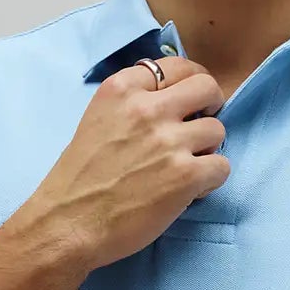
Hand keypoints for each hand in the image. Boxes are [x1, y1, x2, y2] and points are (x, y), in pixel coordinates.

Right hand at [29, 56, 230, 272]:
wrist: (68, 224)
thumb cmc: (79, 179)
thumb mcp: (97, 120)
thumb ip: (131, 104)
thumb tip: (172, 102)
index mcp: (121, 89)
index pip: (174, 66)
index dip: (188, 83)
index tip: (189, 100)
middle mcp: (146, 109)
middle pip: (206, 87)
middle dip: (210, 106)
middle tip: (200, 127)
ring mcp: (169, 141)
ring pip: (217, 130)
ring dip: (207, 150)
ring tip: (185, 167)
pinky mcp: (185, 175)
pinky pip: (222, 166)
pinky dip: (210, 181)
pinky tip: (188, 191)